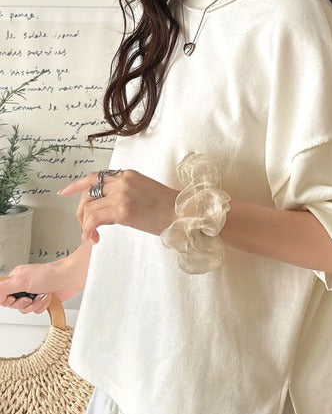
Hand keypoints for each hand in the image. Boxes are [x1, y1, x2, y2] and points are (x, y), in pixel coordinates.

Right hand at [0, 261, 78, 313]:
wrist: (70, 278)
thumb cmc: (50, 273)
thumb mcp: (21, 280)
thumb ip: (3, 288)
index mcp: (16, 279)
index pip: (3, 296)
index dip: (8, 300)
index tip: (15, 297)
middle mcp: (24, 286)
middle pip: (14, 304)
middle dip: (24, 303)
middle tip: (30, 295)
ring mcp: (34, 294)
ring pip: (26, 309)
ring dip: (35, 303)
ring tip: (42, 294)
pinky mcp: (44, 300)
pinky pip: (37, 310)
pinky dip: (43, 305)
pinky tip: (48, 297)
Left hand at [57, 169, 178, 242]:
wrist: (184, 214)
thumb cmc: (169, 208)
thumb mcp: (145, 192)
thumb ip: (126, 193)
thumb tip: (109, 206)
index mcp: (128, 175)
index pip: (95, 176)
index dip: (77, 185)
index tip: (64, 192)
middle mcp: (123, 181)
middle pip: (88, 193)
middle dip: (80, 212)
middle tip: (84, 227)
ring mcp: (122, 195)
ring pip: (89, 208)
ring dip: (85, 225)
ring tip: (92, 236)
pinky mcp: (123, 210)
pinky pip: (94, 219)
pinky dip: (88, 230)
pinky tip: (93, 238)